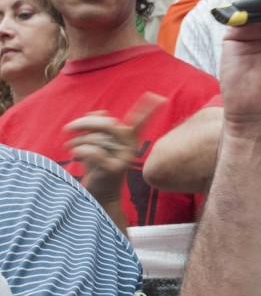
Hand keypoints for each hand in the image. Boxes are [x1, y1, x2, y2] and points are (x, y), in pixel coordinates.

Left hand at [64, 93, 164, 229]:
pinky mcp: (113, 169)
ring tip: (71, 148)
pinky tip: (75, 156)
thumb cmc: (97, 169)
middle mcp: (130, 148)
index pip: (140, 121)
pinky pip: (93, 151)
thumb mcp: (99, 145)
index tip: (157, 97)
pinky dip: (80, 151)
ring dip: (77, 142)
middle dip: (85, 123)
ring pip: (97, 138)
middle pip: (109, 124)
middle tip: (68, 128)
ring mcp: (123, 159)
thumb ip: (99, 128)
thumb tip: (98, 113)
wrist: (99, 197)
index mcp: (129, 140)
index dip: (147, 109)